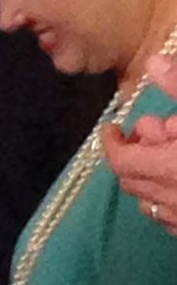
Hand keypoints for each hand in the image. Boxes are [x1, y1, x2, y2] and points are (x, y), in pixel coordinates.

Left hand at [103, 55, 176, 235]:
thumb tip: (153, 65)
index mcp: (173, 167)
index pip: (122, 161)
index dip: (113, 143)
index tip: (113, 128)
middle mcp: (174, 200)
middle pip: (132, 181)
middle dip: (135, 155)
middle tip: (152, 132)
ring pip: (150, 202)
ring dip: (151, 176)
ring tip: (173, 151)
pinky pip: (170, 219)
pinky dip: (168, 198)